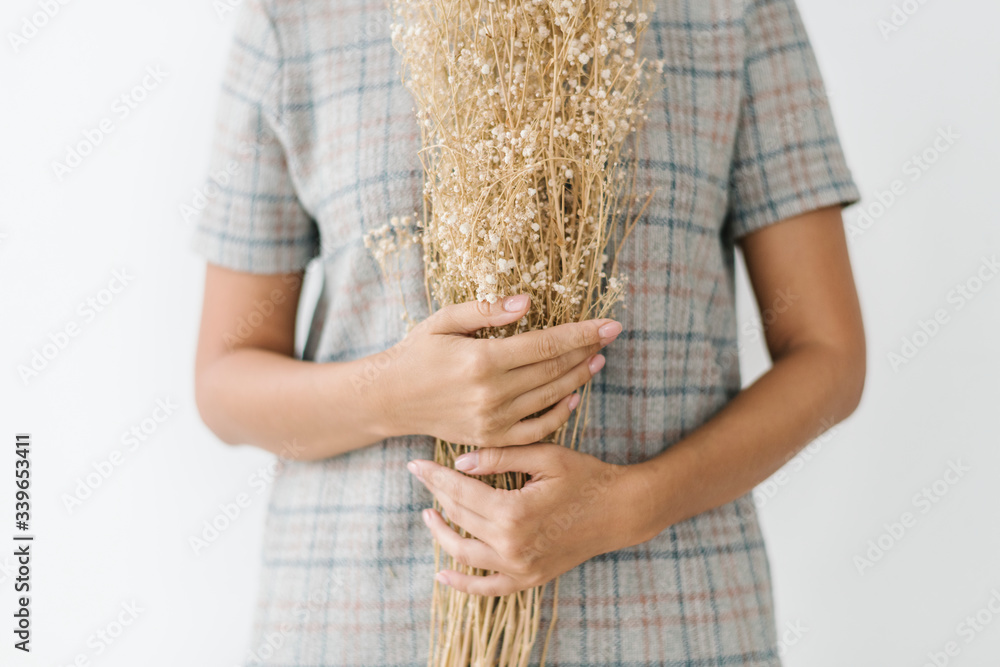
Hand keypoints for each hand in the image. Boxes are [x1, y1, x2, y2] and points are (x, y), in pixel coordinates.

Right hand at [378, 295, 621, 445]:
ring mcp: (493, 420)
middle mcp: (491, 393)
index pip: (546, 344)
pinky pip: (536, 429)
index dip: (582, 333)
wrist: (389, 399)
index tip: (610, 324)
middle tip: (609, 337)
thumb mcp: (444, 320)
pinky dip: (559, 413)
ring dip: (579, 378)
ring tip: (597, 360)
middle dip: (586, 351)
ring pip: (550, 397)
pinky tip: (573, 397)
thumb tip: (526, 302)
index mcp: (482, 360)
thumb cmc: (417, 353)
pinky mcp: (491, 439)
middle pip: (554, 370)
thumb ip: (485, 310)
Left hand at [406, 443, 647, 595]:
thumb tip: (459, 463)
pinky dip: (462, 584)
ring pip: (464, 554)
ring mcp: (519, 567)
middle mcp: (512, 544)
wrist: (619, 511)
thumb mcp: (544, 456)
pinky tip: (443, 573)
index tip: (415, 464)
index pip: (460, 492)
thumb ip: (499, 458)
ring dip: (441, 534)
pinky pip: (487, 588)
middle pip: (459, 518)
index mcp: (514, 511)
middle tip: (423, 478)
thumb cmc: (585, 476)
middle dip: (436, 495)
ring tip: (428, 515)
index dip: (434, 476)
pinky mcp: (528, 579)